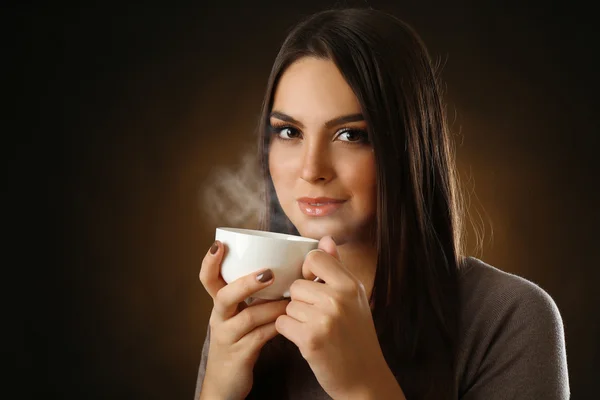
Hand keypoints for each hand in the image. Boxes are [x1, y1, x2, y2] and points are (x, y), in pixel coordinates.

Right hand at [199, 240, 288, 399]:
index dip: (210, 262)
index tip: (219, 244)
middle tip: (268, 273)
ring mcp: (227, 338)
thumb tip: (283, 266)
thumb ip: (256, 295)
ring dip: (271, 306)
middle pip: (224, 296)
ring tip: (290, 299)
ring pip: (247, 318)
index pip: (208, 280)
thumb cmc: (242, 341)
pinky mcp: (239, 356)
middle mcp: (219, 318)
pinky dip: (276, 326)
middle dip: (246, 283)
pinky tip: (290, 320)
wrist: (227, 384)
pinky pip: (259, 337)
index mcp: (220, 305)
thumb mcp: (242, 316)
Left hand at [275, 236, 397, 398]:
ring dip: (295, 318)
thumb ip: (336, 267)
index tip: (312, 285)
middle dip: (301, 301)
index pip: (314, 258)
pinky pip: (282, 323)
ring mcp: (325, 318)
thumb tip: (325, 239)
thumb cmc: (356, 336)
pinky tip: (307, 340)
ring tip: (316, 330)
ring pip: (288, 305)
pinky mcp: (310, 339)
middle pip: (296, 285)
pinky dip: (289, 333)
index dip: (307, 271)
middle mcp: (339, 298)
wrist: (364, 377)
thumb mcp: (353, 297)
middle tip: (318, 318)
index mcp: (350, 284)